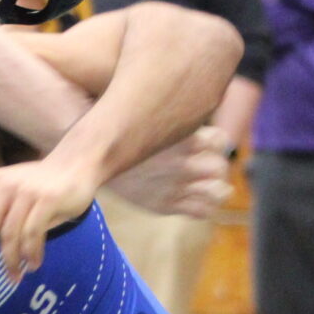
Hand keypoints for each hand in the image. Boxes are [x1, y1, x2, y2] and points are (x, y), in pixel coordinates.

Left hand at [0, 156, 98, 283]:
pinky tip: (34, 264)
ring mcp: (26, 191)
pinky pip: (33, 234)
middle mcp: (5, 185)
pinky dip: (31, 254)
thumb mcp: (13, 194)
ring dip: (11, 261)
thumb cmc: (42, 187)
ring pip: (10, 235)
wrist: (77, 164)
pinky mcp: (47, 199)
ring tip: (15, 276)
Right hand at [104, 126, 233, 218]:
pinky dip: (206, 207)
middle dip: (216, 168)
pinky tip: (200, 202)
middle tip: (207, 168)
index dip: (216, 144)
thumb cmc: (122, 137)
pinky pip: (202, 210)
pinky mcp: (166, 205)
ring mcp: (178, 186)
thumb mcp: (150, 120)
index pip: (221, 141)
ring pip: (217, 190)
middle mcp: (186, 163)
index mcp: (186, 139)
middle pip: (220, 167)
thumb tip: (196, 102)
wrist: (92, 161)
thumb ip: (176, 120)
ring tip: (213, 188)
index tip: (208, 147)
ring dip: (217, 189)